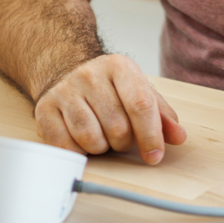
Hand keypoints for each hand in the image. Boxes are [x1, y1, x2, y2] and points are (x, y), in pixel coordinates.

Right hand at [34, 54, 186, 164]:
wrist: (67, 70)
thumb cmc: (108, 87)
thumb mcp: (139, 91)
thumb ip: (161, 115)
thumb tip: (178, 136)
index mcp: (119, 66)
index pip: (140, 105)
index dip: (151, 136)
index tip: (154, 156)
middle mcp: (90, 74)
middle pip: (117, 127)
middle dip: (123, 142)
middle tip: (119, 135)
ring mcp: (65, 90)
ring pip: (90, 138)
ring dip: (101, 147)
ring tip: (100, 135)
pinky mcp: (45, 108)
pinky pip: (66, 146)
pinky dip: (78, 152)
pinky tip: (81, 139)